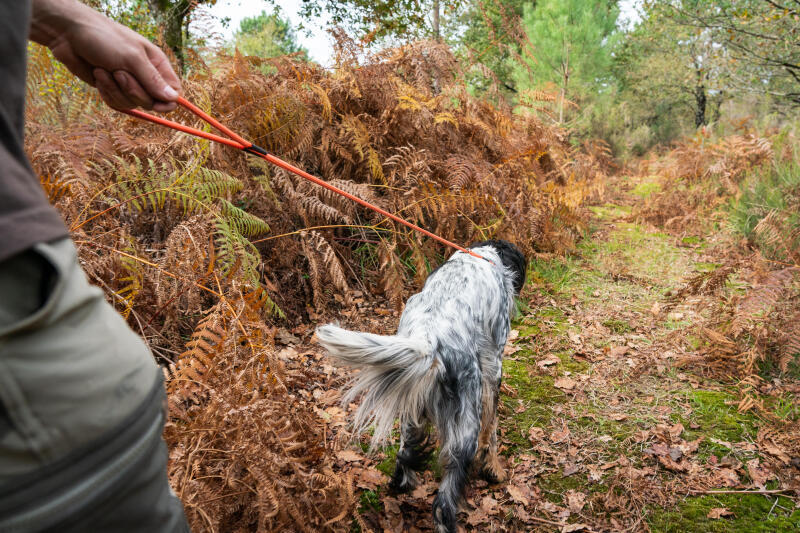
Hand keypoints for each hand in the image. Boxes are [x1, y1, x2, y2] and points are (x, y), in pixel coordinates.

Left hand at [30, 0, 180, 111]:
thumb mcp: (132, 57)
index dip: (167, 102)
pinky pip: (116, 103)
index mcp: (156, 64)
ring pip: (132, 104)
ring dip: (115, 90)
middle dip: (133, 91)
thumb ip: (153, 80)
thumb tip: (173, 99)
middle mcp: (145, 75)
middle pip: (151, 101)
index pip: (174, 91)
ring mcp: (128, 84)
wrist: (69, 35)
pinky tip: (97, 75)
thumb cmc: (104, 38)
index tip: (155, 103)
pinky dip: (106, 92)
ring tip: (103, 70)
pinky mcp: (112, 89)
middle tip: (118, 73)